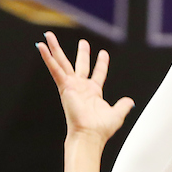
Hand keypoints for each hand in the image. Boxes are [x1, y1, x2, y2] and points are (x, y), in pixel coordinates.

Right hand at [37, 33, 133, 157]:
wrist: (89, 135)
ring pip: (62, 63)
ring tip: (49, 35)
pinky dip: (47, 58)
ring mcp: (71, 87)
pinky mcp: (64, 87)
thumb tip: (130, 101)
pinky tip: (41, 46)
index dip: (101, 64)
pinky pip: (54, 69)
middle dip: (82, 53)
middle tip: (83, 42)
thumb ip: (123, 105)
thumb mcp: (117, 114)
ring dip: (55, 49)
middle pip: (80, 65)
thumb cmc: (101, 129)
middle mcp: (81, 88)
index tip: (103, 53)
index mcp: (93, 93)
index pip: (98, 74)